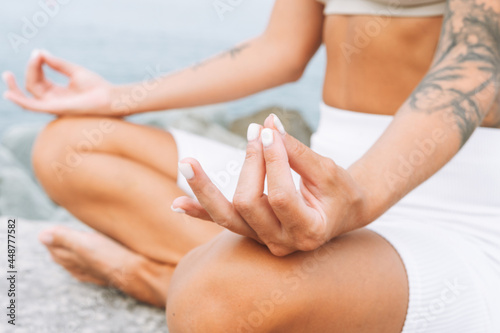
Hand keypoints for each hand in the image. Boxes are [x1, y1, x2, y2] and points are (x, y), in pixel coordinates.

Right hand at [2, 50, 113, 115]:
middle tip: (36, 56)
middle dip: (31, 70)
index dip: (36, 65)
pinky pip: (34, 107)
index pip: (38, 79)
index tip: (39, 53)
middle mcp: (54, 101)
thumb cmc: (97, 87)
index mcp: (58, 93)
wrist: (111, 98)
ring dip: (17, 86)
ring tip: (7, 74)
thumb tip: (40, 53)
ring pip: (30, 95)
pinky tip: (9, 93)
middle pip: (32, 86)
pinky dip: (21, 101)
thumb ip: (56, 63)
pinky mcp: (56, 109)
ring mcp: (54, 106)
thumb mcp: (74, 71)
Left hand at [172, 114, 368, 255]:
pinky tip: (176, 204)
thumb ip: (295, 151)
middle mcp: (282, 243)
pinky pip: (220, 222)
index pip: (280, 195)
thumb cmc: (339, 191)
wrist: (341, 212)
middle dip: (250, 164)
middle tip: (257, 132)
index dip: (273, 161)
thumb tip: (267, 125)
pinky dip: (199, 211)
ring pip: (226, 216)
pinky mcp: (250, 231)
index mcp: (309, 230)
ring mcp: (263, 240)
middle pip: (248, 203)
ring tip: (186, 163)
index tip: (269, 130)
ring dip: (205, 189)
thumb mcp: (326, 170)